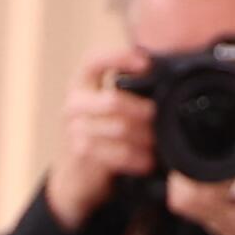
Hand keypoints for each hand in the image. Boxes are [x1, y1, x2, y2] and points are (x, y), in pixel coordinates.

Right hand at [44, 44, 155, 228]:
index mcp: (81, 84)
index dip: (120, 57)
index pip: (95, 61)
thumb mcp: (105, 108)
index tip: (146, 64)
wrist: (74, 177)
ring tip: (158, 142)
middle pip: (113, 101)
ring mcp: (75, 130)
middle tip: (158, 117)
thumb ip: (124, 90)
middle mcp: (74, 105)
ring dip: (144, 136)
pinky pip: (117, 153)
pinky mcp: (81, 154)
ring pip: (119, 129)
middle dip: (142, 110)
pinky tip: (148, 161)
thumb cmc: (99, 136)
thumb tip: (161, 76)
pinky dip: (137, 158)